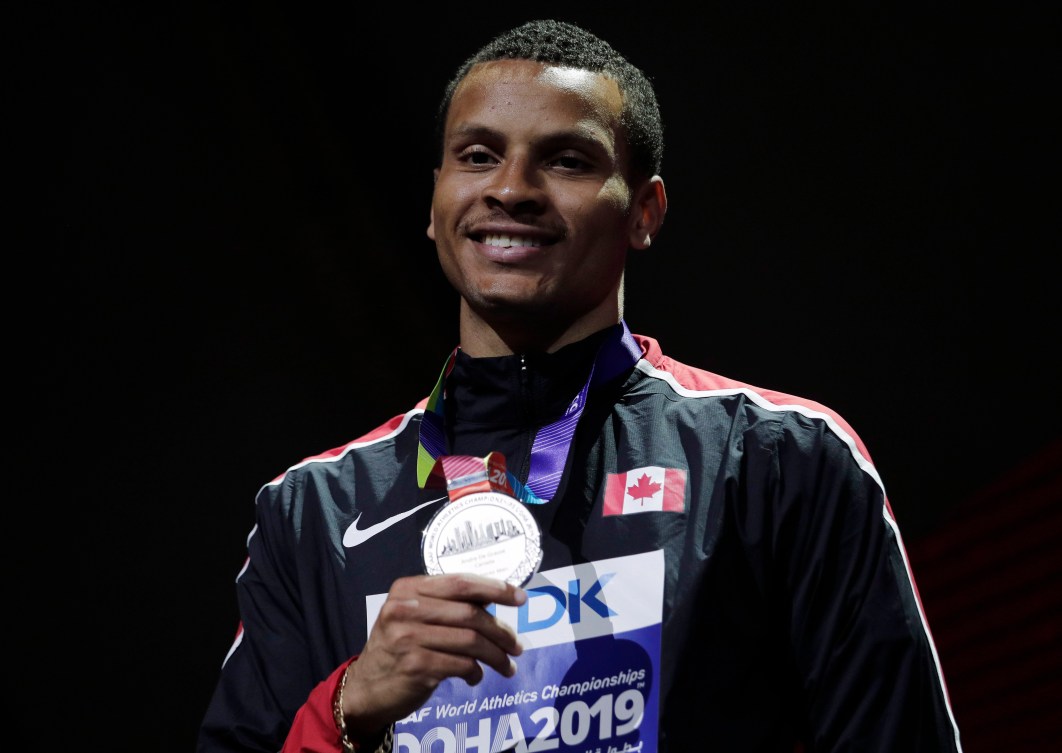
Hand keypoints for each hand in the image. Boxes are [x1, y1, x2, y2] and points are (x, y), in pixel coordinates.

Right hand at [339, 573, 526, 739]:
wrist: (366, 687)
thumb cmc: (399, 648)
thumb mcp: (414, 617)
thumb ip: (447, 605)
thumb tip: (494, 599)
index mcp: (407, 588)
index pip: (460, 582)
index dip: (495, 588)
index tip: (520, 598)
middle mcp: (404, 608)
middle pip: (470, 614)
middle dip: (501, 630)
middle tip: (517, 645)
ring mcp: (407, 637)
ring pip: (470, 642)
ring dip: (496, 656)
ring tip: (507, 665)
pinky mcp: (414, 666)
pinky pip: (461, 665)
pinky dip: (475, 672)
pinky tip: (476, 676)